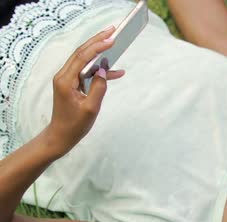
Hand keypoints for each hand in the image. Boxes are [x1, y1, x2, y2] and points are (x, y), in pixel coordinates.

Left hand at [46, 26, 124, 156]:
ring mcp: (67, 79)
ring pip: (84, 59)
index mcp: (66, 80)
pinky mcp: (72, 83)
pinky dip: (100, 70)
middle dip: (97, 41)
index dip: (98, 47)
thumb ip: (99, 88)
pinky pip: (87, 71)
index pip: (82, 57)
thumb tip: (104, 70)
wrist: (61, 135)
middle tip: (113, 31)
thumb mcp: (91, 108)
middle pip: (81, 52)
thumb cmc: (75, 125)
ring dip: (99, 51)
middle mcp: (64, 76)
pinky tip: (115, 71)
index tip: (112, 39)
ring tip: (114, 43)